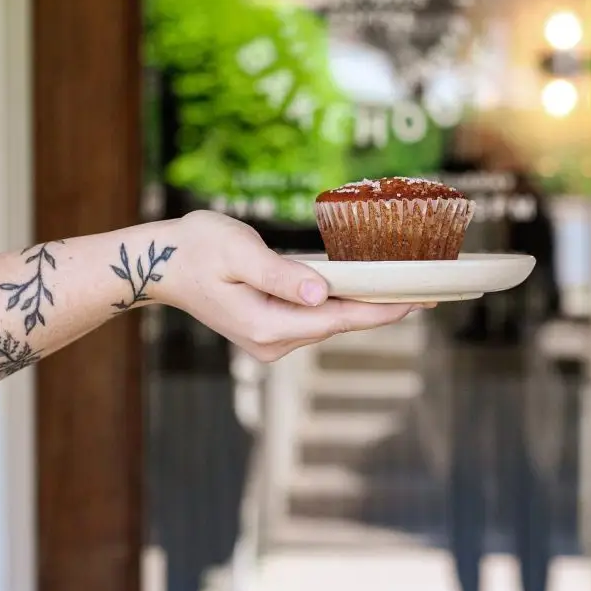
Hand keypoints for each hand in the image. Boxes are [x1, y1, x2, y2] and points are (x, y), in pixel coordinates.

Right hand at [159, 210, 422, 361]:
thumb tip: (319, 293)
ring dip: (364, 306)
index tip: (419, 301)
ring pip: (329, 323)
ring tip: (406, 288)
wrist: (159, 264)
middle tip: (431, 292)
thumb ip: (280, 274)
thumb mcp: (237, 252)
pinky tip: (365, 289)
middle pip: (340, 324)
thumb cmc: (195, 248)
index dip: (381, 310)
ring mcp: (270, 340)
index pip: (338, 319)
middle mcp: (272, 342)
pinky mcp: (269, 330)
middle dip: (383, 309)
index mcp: (266, 324)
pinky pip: (315, 318)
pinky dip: (342, 304)